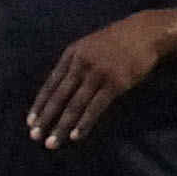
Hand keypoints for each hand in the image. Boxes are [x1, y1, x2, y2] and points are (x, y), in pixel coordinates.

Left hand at [17, 7, 176, 150]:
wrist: (146, 32)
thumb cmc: (117, 42)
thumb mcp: (88, 47)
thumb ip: (74, 65)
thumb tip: (61, 87)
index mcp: (70, 55)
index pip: (50, 84)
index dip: (39, 104)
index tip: (30, 122)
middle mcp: (80, 65)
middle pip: (58, 97)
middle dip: (45, 119)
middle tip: (34, 137)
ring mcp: (97, 74)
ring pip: (74, 105)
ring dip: (62, 126)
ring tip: (52, 143)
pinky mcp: (115, 83)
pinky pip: (95, 107)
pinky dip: (84, 123)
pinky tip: (75, 136)